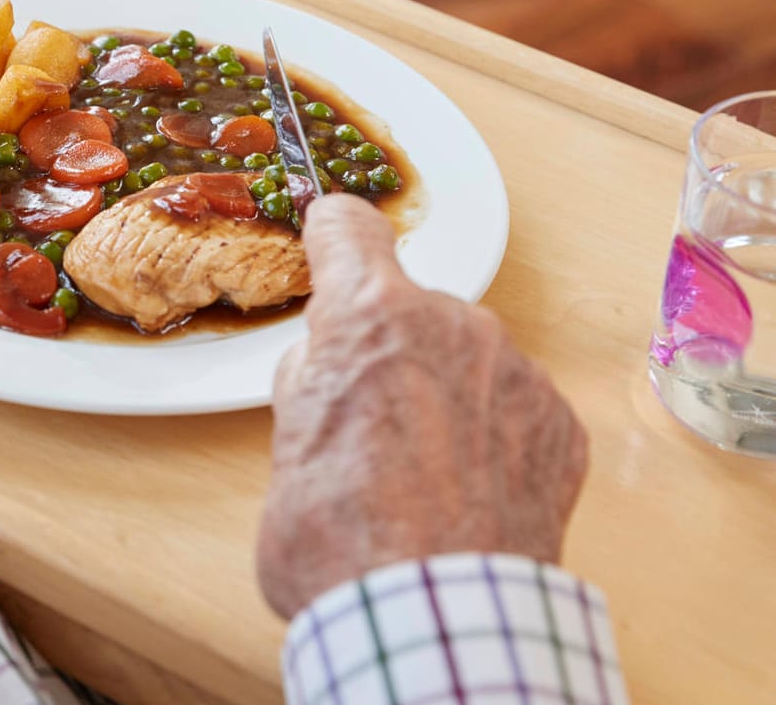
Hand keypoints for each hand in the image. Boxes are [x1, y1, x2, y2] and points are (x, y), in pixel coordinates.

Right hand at [255, 195, 587, 618]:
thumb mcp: (285, 442)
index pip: (347, 228)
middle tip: (366, 424)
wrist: (430, 617)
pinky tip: (468, 492)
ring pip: (468, 358)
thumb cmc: (339, 535)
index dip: (332, 237)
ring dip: (445, 393)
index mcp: (369, 315)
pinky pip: (514, 407)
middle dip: (389, 350)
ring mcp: (515, 372)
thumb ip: (313, 379)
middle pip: (411, 309)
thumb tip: (332, 363)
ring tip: (422, 474)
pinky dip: (492, 437)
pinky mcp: (560, 424)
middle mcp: (452, 323)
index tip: (330, 244)